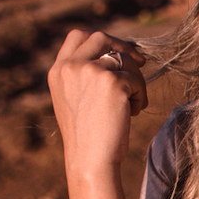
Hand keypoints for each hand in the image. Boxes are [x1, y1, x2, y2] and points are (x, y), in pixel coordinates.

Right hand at [47, 30, 148, 179]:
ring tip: (133, 104)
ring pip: (124, 59)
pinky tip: (134, 113)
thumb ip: (85, 76)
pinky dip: (140, 95)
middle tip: (140, 62)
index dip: (101, 40)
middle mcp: (71, 66)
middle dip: (123, 47)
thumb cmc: (88, 137)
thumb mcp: (76, 100)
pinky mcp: (113, 82)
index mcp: (58, 71)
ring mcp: (91, 71)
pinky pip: (137, 78)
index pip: (78, 37)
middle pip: (101, 38)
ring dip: (135, 80)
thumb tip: (116, 55)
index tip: (117, 51)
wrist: (90, 160)